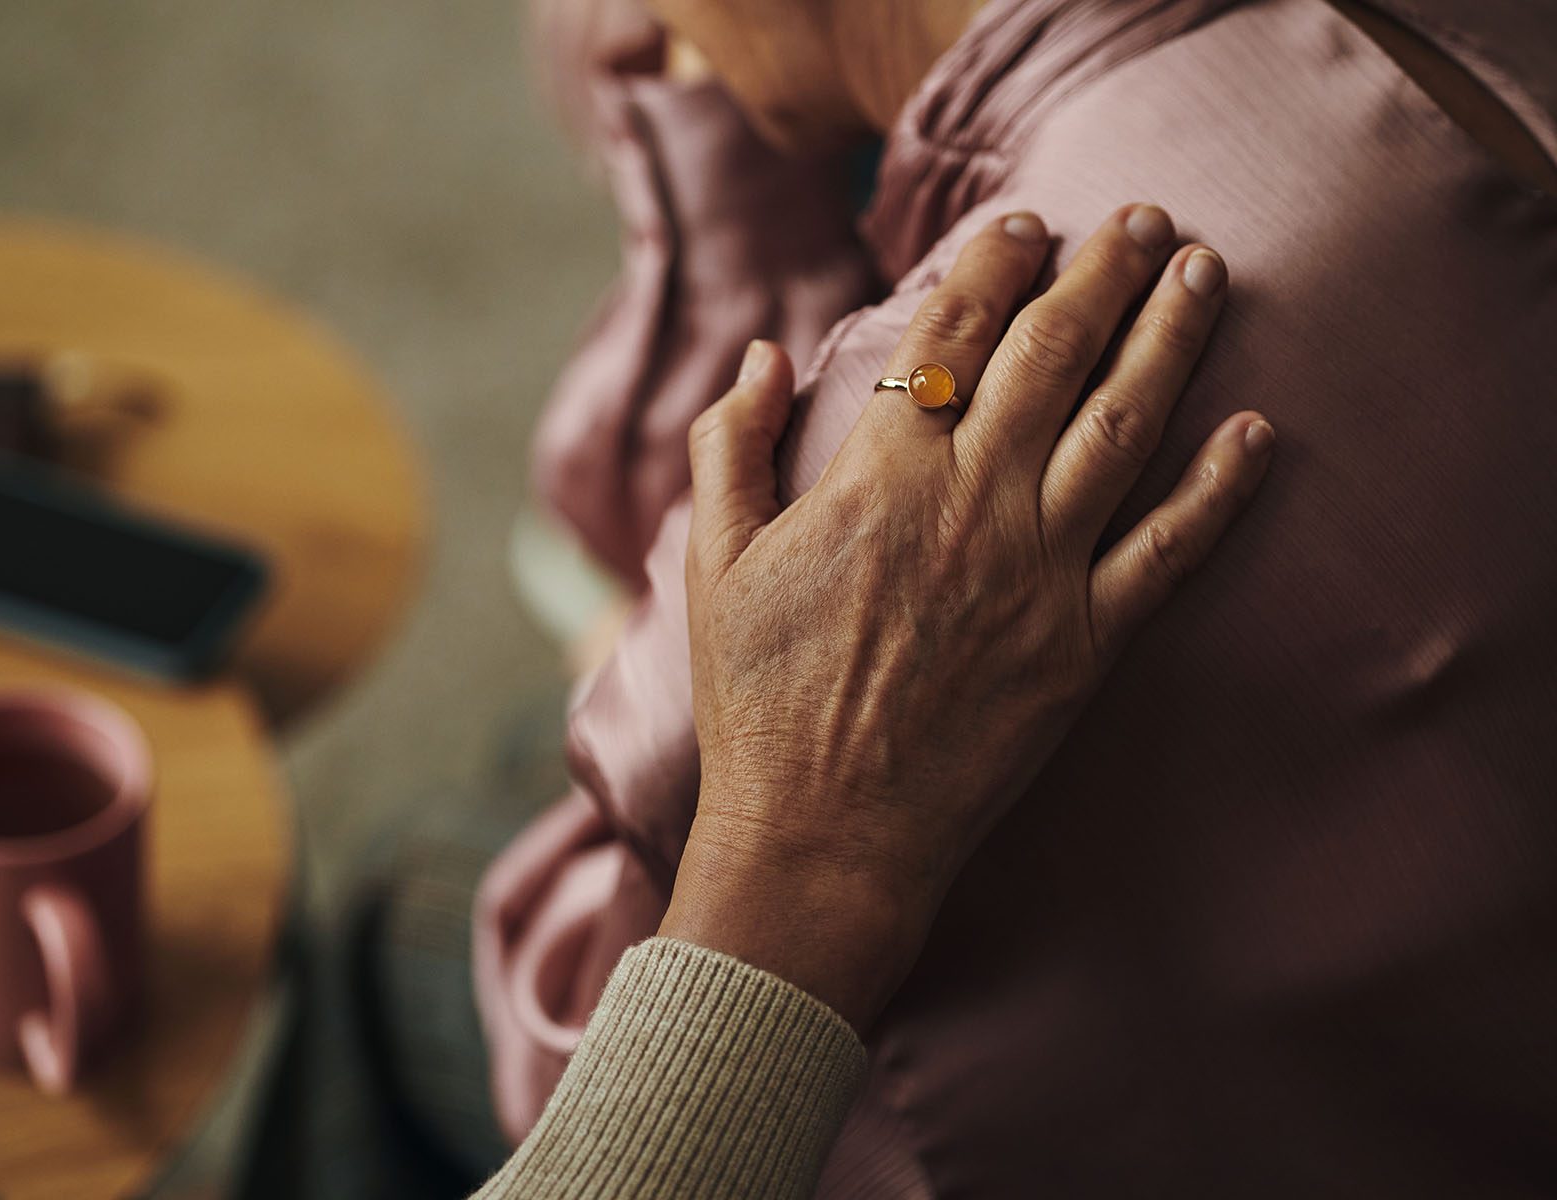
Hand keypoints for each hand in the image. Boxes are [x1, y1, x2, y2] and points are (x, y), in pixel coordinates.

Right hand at [661, 205, 1273, 1028]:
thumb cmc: (757, 700)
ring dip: (1170, 338)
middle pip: (1053, 353)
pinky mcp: (1085, 642)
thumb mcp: (712, 563)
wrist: (823, 831)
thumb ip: (732, 446)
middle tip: (1140, 216)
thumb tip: (764, 353)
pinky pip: (1170, 550)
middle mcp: (973, 502)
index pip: (950, 332)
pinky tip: (1255, 432)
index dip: (992, 263)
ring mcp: (1040, 570)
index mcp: (880, 475)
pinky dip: (1219, 488)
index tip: (1024, 219)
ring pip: (1125, 425)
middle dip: (1100, 270)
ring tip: (1204, 271)